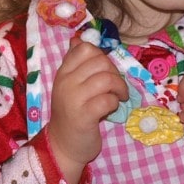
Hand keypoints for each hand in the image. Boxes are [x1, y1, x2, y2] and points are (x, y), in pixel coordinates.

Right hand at [48, 38, 127, 183]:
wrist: (63, 145)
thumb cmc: (72, 113)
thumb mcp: (70, 85)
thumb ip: (76, 64)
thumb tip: (79, 38)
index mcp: (63, 72)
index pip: (85, 49)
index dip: (102, 57)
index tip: (106, 71)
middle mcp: (66, 82)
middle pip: (100, 62)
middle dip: (116, 73)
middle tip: (117, 87)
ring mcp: (73, 99)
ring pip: (106, 79)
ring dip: (120, 88)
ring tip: (119, 97)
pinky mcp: (83, 116)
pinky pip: (107, 100)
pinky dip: (115, 103)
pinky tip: (111, 108)